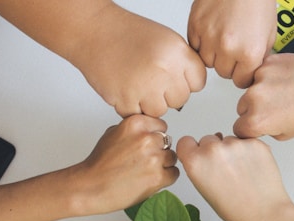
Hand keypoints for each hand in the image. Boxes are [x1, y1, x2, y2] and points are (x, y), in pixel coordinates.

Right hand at [69, 115, 178, 214]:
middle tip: (143, 161)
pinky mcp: (158, 177)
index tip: (147, 146)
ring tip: (144, 171)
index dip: (155, 137)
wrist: (90, 187)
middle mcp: (146, 138)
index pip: (161, 126)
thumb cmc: (99, 164)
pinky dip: (165, 178)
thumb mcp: (113, 133)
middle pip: (168, 142)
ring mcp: (154, 158)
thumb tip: (150, 130)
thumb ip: (134, 129)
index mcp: (136, 124)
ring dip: (163, 165)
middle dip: (159, 151)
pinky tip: (149, 180)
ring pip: (172, 158)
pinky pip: (174, 174)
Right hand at [72, 4, 206, 116]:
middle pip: (180, 100)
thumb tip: (192, 86)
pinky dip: (131, 106)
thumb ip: (183, 63)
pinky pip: (138, 115)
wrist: (95, 32)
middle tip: (152, 80)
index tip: (176, 78)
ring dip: (149, 103)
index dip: (186, 81)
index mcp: (177, 52)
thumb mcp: (167, 40)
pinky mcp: (125, 100)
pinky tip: (126, 88)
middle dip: (168, 94)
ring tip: (137, 83)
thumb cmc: (128, 34)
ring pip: (160, 111)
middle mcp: (163, 70)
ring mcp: (144, 87)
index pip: (198, 82)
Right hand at [176, 134, 290, 220]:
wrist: (264, 213)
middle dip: (214, 150)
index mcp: (195, 162)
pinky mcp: (254, 142)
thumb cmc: (235, 209)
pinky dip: (249, 150)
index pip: (185, 141)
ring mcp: (235, 143)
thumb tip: (202, 152)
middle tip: (225, 170)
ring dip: (233, 150)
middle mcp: (212, 149)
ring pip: (228, 139)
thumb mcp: (204, 189)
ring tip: (242, 172)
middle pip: (208, 139)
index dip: (193, 149)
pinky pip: (246, 140)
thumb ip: (199, 167)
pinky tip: (253, 167)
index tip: (199, 155)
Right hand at [187, 0, 276, 87]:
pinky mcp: (195, 26)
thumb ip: (260, 56)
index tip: (242, 69)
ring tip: (223, 38)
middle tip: (234, 49)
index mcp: (250, 52)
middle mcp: (228, 47)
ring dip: (214, 54)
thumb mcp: (269, 33)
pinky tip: (213, 32)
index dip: (243, 74)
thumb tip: (252, 71)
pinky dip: (202, 42)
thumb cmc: (257, 1)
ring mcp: (209, 37)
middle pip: (223, 73)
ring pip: (207, 62)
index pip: (241, 81)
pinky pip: (195, 46)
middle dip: (229, 64)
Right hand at [233, 53, 293, 139]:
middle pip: (242, 107)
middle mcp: (254, 98)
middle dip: (254, 109)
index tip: (258, 125)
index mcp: (257, 120)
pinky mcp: (267, 63)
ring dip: (261, 91)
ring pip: (250, 88)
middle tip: (276, 108)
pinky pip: (260, 72)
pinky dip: (269, 76)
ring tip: (284, 93)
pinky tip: (285, 81)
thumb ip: (264, 130)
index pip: (238, 128)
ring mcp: (260, 78)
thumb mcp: (286, 134)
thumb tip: (255, 124)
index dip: (250, 128)